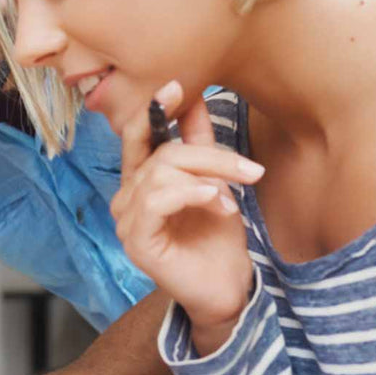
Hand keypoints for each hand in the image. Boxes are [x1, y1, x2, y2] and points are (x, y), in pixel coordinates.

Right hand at [111, 81, 262, 354]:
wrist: (227, 288)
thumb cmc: (217, 240)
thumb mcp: (214, 182)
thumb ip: (199, 144)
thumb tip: (196, 97)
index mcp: (140, 182)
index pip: (136, 138)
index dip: (152, 110)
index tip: (176, 86)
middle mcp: (125, 199)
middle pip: (160, 154)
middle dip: (209, 155)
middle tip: (250, 169)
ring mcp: (126, 221)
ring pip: (162, 173)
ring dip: (207, 177)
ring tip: (232, 196)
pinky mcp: (136, 241)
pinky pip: (158, 200)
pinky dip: (192, 194)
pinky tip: (217, 203)